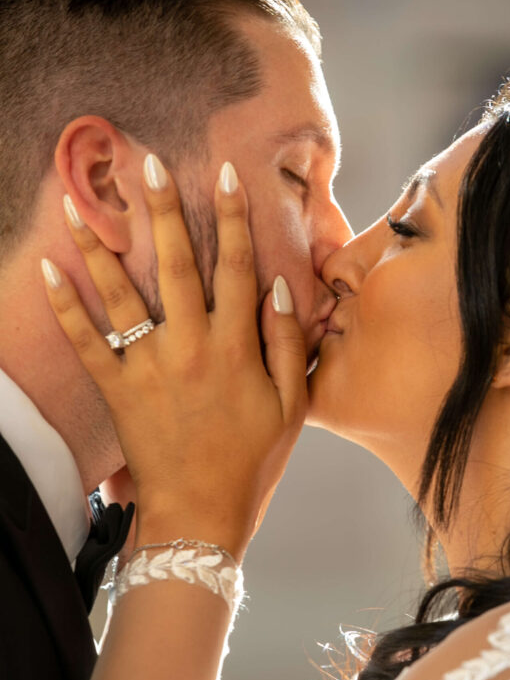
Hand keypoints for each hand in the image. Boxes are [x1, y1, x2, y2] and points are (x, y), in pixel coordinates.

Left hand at [44, 157, 307, 560]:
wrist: (200, 515)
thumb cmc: (252, 463)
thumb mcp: (291, 407)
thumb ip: (288, 343)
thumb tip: (280, 287)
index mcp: (236, 349)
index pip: (237, 268)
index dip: (233, 218)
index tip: (225, 175)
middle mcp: (190, 348)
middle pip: (177, 265)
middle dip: (164, 211)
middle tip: (150, 164)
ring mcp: (148, 368)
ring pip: (122, 295)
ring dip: (100, 246)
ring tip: (82, 203)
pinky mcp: (117, 391)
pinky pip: (85, 342)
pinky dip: (65, 306)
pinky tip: (48, 270)